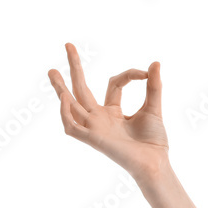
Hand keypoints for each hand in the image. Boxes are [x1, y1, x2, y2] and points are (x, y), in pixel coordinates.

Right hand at [48, 43, 169, 180]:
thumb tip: (155, 63)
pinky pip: (72, 126)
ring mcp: (94, 128)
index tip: (145, 74)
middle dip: (75, 68)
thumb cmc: (154, 141)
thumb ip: (153, 87)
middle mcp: (99, 118)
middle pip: (82, 89)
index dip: (128, 75)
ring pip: (71, 105)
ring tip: (51, 70)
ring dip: (60, 89)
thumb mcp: (153, 107)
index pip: (114, 84)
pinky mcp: (92, 139)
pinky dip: (66, 113)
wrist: (156, 162)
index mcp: (113, 111)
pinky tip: (65, 97)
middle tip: (68, 44)